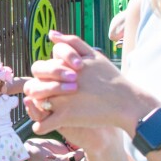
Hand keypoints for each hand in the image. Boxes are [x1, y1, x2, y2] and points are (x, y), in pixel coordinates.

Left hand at [24, 31, 153, 147]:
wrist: (126, 102)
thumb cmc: (110, 78)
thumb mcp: (93, 54)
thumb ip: (71, 43)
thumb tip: (51, 34)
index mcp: (63, 66)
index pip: (41, 67)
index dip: (49, 74)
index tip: (67, 79)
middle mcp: (58, 81)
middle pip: (35, 84)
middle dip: (42, 89)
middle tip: (57, 98)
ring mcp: (60, 100)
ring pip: (34, 102)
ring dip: (37, 105)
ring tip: (51, 107)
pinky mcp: (65, 117)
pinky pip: (42, 125)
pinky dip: (41, 127)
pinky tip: (50, 124)